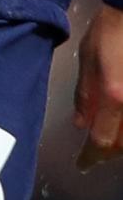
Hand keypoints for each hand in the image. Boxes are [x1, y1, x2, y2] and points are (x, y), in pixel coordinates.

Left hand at [73, 2, 122, 169]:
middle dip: (109, 152)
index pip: (103, 139)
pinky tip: (119, 125)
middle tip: (93, 153)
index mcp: (116, 96)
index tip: (81, 164)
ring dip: (121, 143)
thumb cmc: (108, 34)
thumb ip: (85, 95)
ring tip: (107, 142)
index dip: (91, 156)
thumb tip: (81, 124)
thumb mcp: (88, 62)